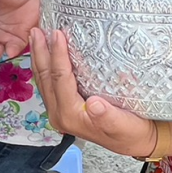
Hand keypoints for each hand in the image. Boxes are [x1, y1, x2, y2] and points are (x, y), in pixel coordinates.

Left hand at [30, 28, 155, 156]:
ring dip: (40, 57)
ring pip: (43, 80)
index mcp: (70, 115)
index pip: (60, 79)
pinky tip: (46, 54)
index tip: (57, 33)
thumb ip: (108, 116)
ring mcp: (59, 112)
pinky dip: (46, 66)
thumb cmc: (131, 133)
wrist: (135, 142)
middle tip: (36, 29)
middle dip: (40, 52)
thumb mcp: (124, 125)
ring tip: (36, 36)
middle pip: (45, 78)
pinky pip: (49, 84)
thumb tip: (94, 104)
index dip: (57, 55)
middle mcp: (60, 114)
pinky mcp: (63, 108)